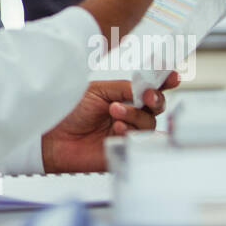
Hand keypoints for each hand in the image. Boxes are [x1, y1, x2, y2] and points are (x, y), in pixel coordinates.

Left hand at [40, 73, 180, 172]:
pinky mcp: (124, 149)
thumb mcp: (98, 91)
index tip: (172, 76)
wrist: (53, 135)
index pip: (150, 87)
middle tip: (145, 96)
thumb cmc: (70, 111)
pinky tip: (119, 130)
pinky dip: (133, 133)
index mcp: (123, 95)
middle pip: (156, 106)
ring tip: (113, 113)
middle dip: (154, 99)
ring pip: (149, 123)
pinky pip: (141, 143)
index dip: (164, 81)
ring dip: (134, 115)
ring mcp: (128, 131)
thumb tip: (147, 87)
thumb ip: (124, 88)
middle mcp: (129, 113)